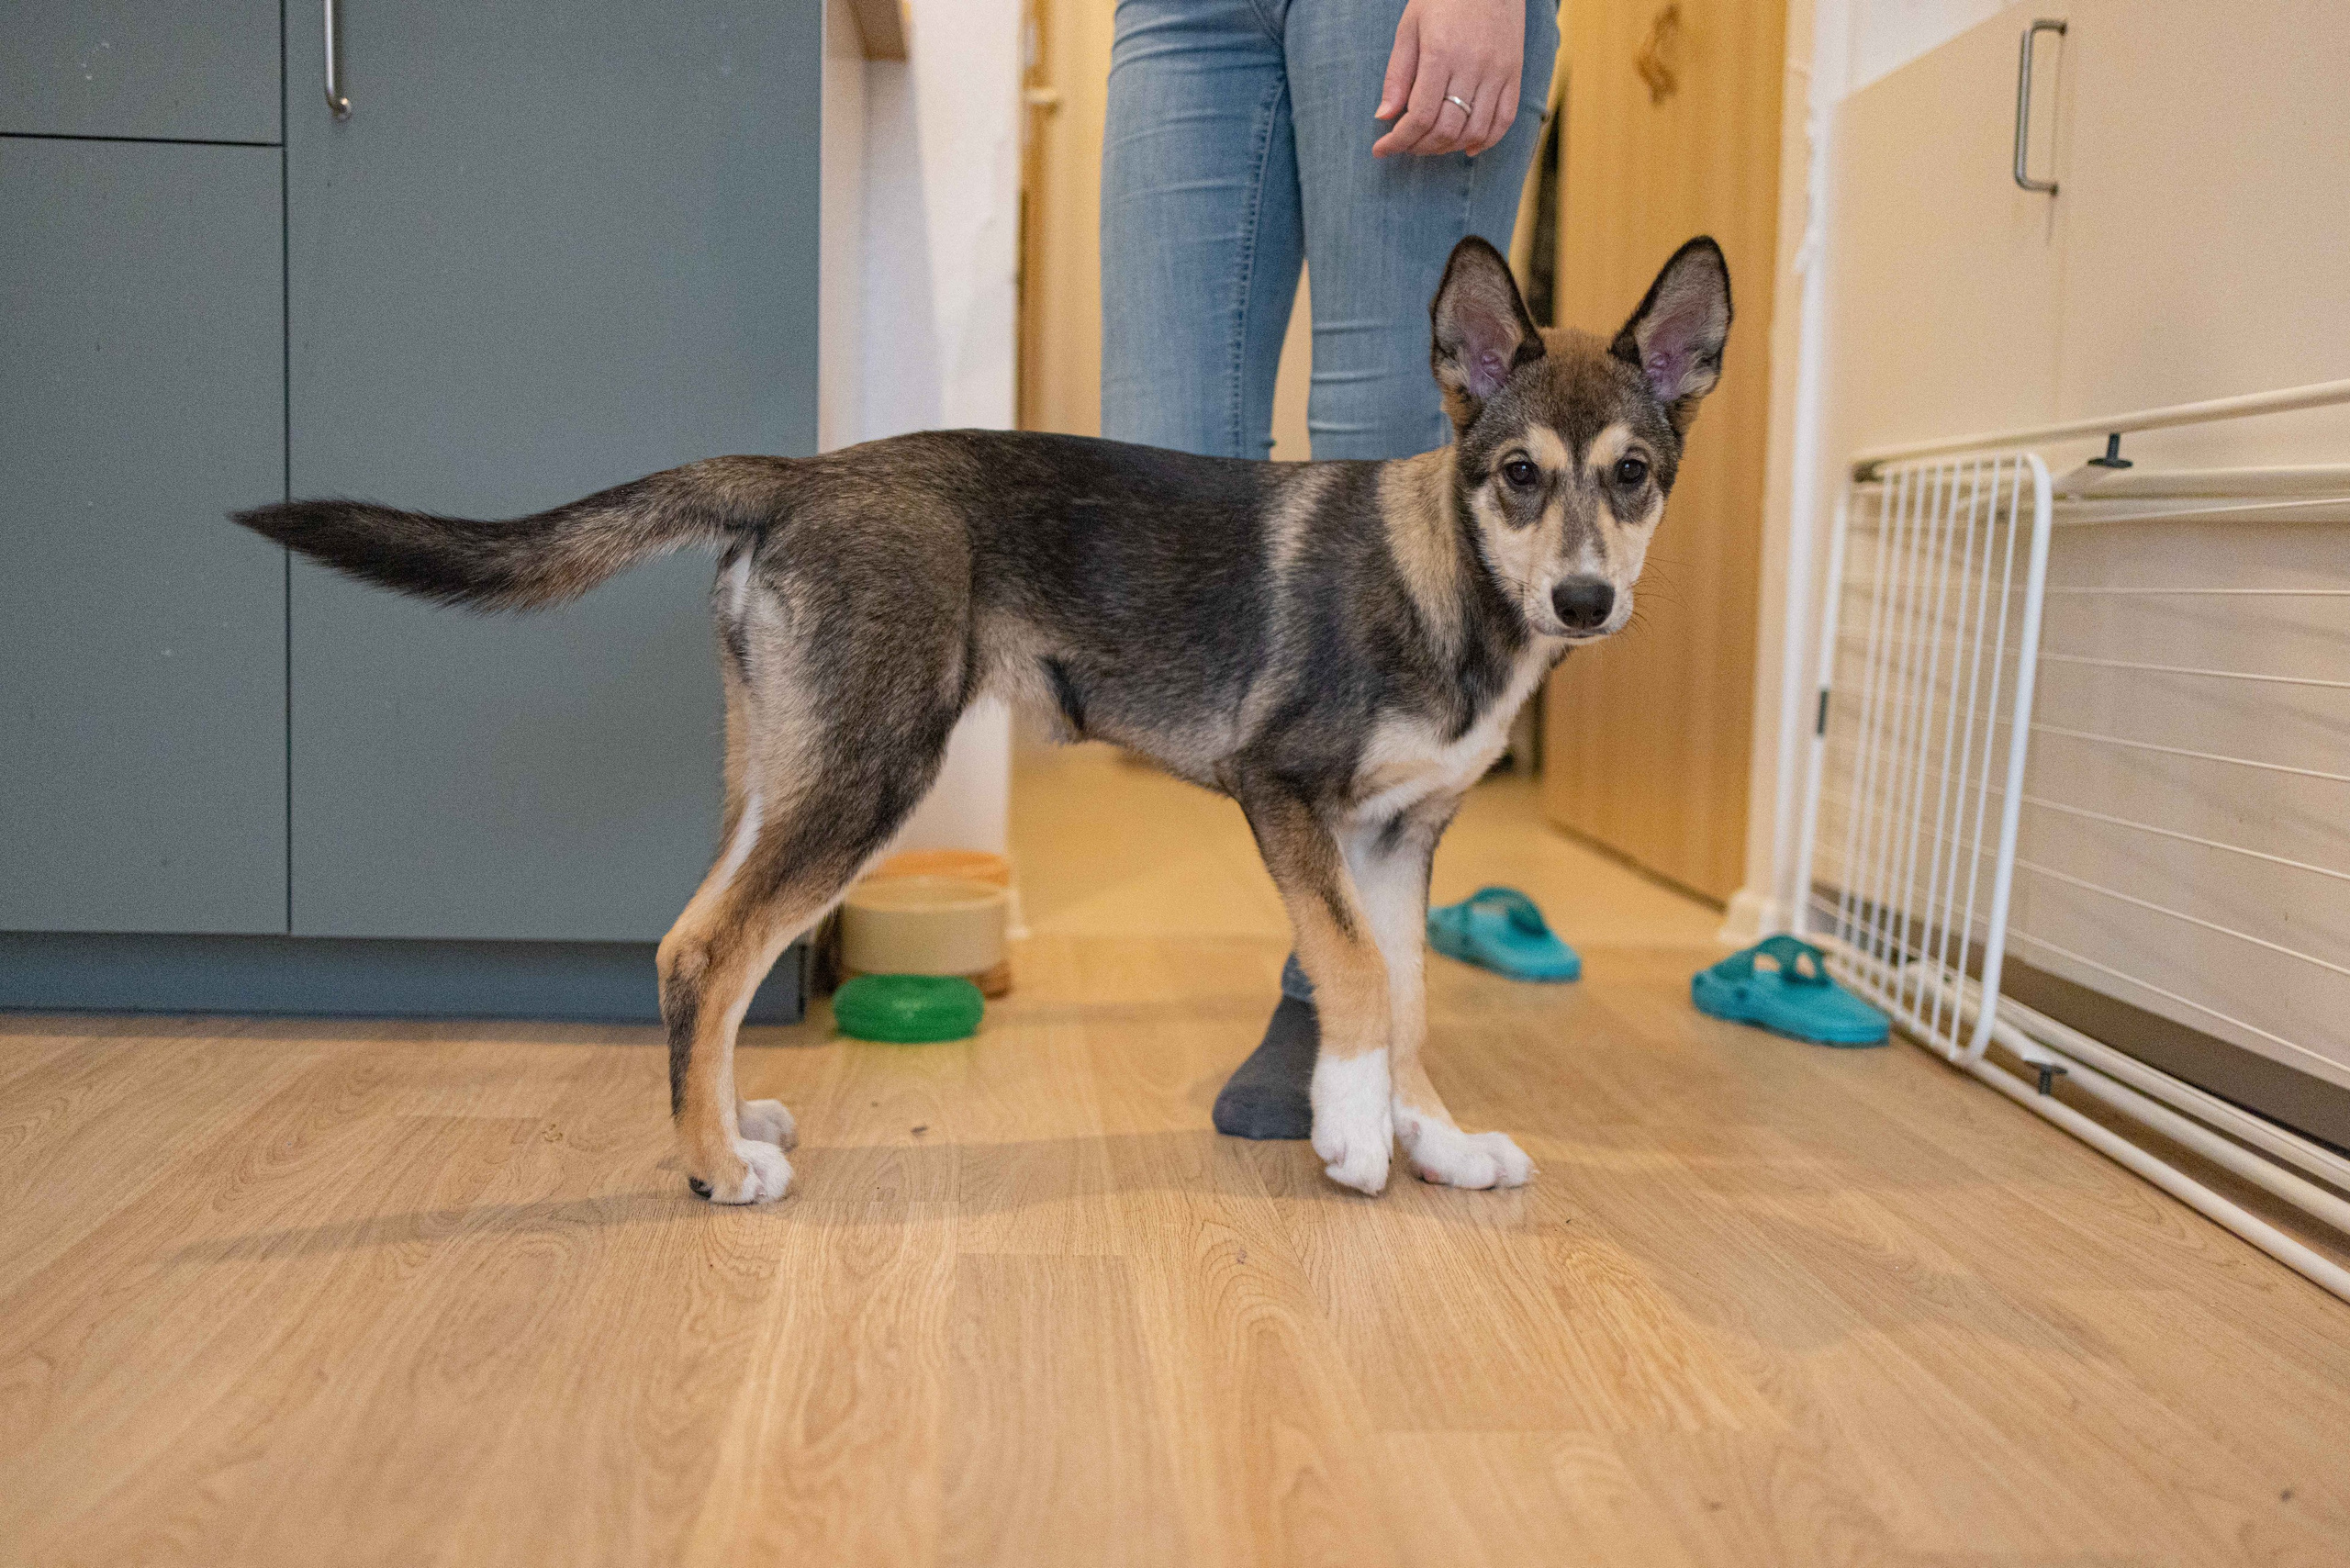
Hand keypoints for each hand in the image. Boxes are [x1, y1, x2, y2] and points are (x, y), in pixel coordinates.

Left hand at [1372, 0, 1524, 158]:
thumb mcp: (1410, 27)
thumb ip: (1398, 74)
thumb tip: (1384, 117)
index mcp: (1441, 53)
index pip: (1419, 115)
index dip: (1398, 140)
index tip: (1382, 149)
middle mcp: (1472, 66)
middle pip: (1446, 128)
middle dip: (1420, 146)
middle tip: (1405, 145)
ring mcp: (1498, 72)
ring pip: (1474, 131)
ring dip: (1448, 148)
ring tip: (1430, 145)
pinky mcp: (1514, 73)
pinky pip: (1504, 120)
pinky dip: (1485, 141)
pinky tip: (1466, 147)